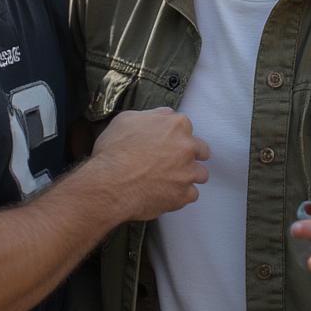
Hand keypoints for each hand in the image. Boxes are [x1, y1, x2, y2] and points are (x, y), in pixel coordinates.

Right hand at [92, 108, 208, 221]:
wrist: (109, 183)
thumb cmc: (114, 150)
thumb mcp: (127, 119)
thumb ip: (153, 115)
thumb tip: (166, 114)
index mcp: (177, 125)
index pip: (187, 128)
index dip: (176, 137)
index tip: (167, 144)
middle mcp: (187, 147)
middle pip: (201, 150)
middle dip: (190, 155)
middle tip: (173, 162)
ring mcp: (188, 172)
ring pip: (200, 174)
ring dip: (188, 176)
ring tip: (170, 181)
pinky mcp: (183, 195)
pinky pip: (191, 195)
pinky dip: (180, 196)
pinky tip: (166, 194)